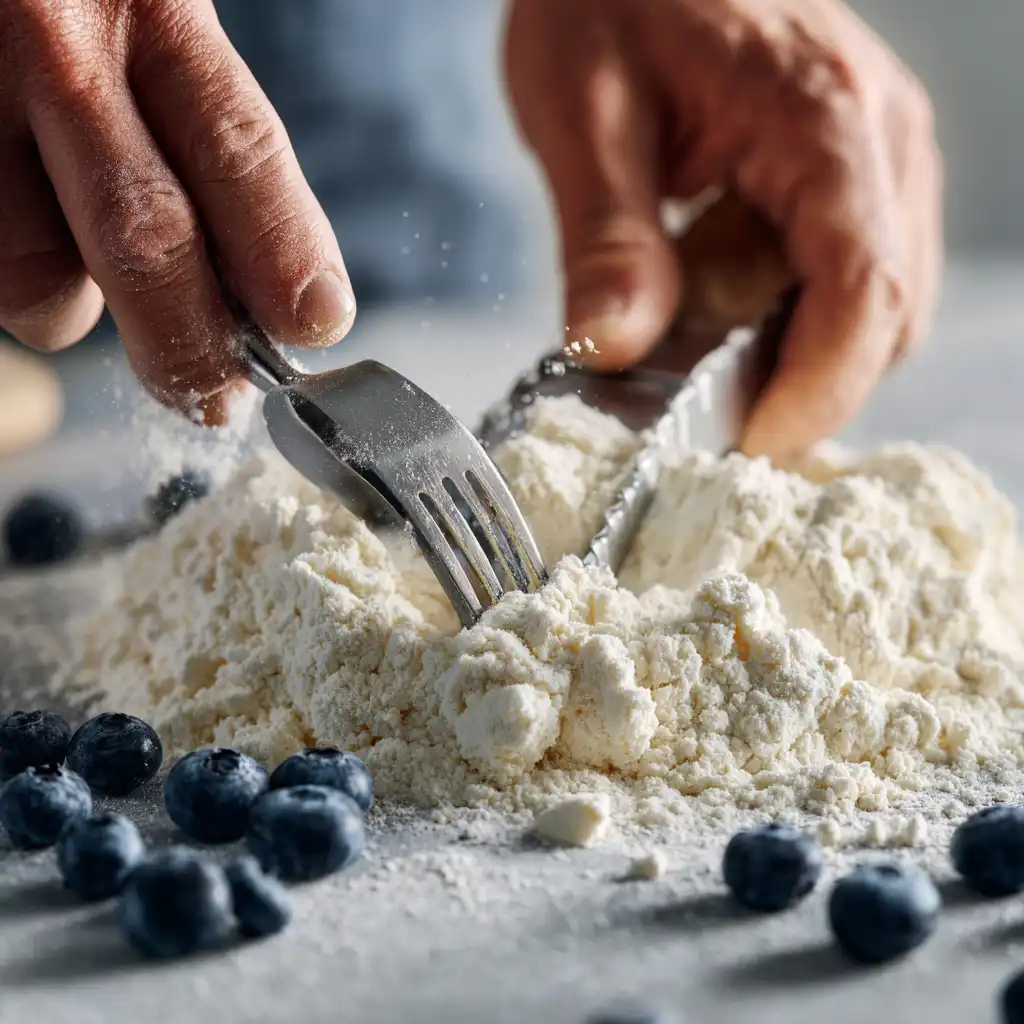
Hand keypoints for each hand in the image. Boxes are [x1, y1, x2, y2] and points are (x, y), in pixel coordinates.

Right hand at [0, 0, 354, 423]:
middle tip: (216, 395)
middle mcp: (50, 39)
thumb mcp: (159, 32)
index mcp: (149, 3)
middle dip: (190, 340)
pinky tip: (27, 219)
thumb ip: (205, 147)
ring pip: (35, 274)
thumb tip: (266, 304)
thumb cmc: (83, 10)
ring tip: (75, 244)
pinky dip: (25, 275)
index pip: (236, 148)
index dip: (284, 253)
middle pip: (142, 233)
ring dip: (72, 303)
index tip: (316, 325)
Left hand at [505, 0, 941, 461]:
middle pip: (886, 315)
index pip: (862, 289)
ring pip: (880, 305)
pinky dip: (793, 316)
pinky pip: (853, 274)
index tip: (747, 444)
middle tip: (703, 412)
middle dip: (802, 383)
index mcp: (822, 116)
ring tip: (701, 343)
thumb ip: (605, 239)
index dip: (816, 389)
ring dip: (796, 350)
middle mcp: (879, 136)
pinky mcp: (858, 168)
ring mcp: (879, 151)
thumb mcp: (581, 115)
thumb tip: (612, 350)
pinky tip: (721, 303)